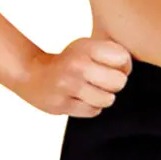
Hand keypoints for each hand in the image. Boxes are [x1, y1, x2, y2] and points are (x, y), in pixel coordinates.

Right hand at [13, 37, 132, 116]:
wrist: (31, 73)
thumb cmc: (67, 61)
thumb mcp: (85, 47)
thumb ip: (108, 53)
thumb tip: (129, 69)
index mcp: (85, 47)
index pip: (123, 58)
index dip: (125, 66)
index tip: (117, 68)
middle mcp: (77, 65)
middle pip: (119, 82)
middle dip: (115, 84)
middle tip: (105, 82)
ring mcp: (68, 85)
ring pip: (107, 100)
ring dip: (103, 98)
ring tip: (93, 91)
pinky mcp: (62, 104)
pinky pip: (93, 112)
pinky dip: (91, 107)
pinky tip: (82, 99)